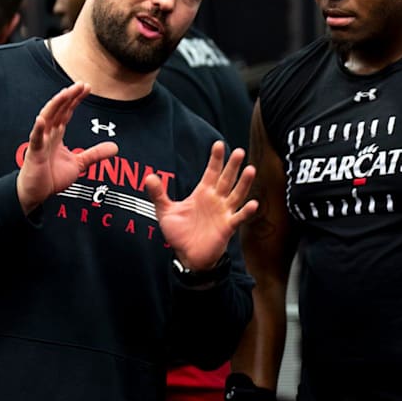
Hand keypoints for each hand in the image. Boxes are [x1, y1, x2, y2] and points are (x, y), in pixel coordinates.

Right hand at [17, 83, 117, 213]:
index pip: (67, 111)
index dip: (75, 99)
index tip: (86, 87)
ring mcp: (40, 142)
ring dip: (56, 105)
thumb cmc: (51, 176)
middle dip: (69, 97)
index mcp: (57, 134)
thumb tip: (115, 147)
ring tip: (65, 93)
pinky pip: (35, 140)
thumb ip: (95, 154)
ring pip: (47, 119)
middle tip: (80, 84)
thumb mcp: (79, 164)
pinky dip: (38, 130)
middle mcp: (48, 134)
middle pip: (58, 110)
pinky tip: (42, 120)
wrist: (36, 193)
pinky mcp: (34, 154)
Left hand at [144, 141, 257, 269]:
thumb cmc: (179, 233)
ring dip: (244, 183)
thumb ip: (158, 194)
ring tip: (250, 170)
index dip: (215, 159)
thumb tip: (149, 177)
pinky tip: (253, 203)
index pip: (211, 172)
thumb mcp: (165, 211)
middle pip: (226, 179)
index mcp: (202, 193)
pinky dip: (246, 211)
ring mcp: (223, 213)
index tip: (218, 144)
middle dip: (232, 166)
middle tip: (238, 151)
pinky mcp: (227, 227)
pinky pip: (238, 217)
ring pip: (236, 194)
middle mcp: (216, 200)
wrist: (187, 256)